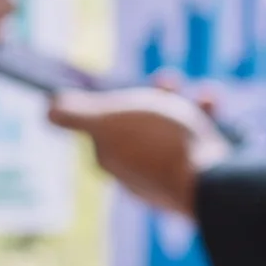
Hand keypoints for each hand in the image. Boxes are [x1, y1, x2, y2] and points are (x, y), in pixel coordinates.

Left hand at [47, 86, 233, 218]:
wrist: (212, 183)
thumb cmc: (159, 144)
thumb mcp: (109, 120)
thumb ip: (77, 114)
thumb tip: (47, 109)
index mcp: (112, 158)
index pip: (107, 123)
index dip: (119, 99)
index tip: (133, 85)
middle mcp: (139, 172)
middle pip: (144, 124)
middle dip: (158, 97)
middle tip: (170, 82)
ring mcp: (170, 178)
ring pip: (176, 131)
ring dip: (189, 106)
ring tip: (207, 97)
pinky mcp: (200, 181)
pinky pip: (201, 144)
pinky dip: (209, 123)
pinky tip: (217, 111)